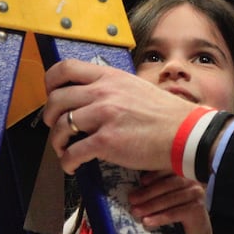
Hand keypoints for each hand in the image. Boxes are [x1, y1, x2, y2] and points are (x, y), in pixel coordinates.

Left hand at [42, 59, 194, 173]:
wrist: (184, 133)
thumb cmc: (164, 114)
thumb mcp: (134, 87)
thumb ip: (110, 87)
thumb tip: (90, 96)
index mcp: (109, 76)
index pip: (66, 68)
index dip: (50, 81)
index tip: (50, 93)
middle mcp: (103, 92)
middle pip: (57, 99)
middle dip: (49, 116)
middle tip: (55, 126)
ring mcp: (104, 116)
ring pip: (60, 126)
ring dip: (57, 141)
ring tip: (64, 148)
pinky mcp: (107, 142)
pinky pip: (73, 152)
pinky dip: (67, 162)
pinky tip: (72, 165)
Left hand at [130, 171, 213, 233]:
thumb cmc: (180, 215)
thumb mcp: (169, 199)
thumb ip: (159, 190)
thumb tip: (135, 191)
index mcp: (186, 176)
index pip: (169, 172)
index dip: (155, 175)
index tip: (141, 181)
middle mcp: (193, 183)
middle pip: (168, 185)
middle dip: (148, 193)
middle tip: (132, 199)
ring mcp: (197, 195)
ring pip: (170, 199)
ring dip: (150, 206)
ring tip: (136, 212)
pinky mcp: (197, 210)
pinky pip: (174, 213)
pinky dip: (159, 217)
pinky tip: (147, 221)